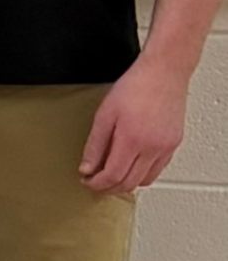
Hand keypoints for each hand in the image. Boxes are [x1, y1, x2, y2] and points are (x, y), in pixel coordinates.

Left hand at [81, 56, 189, 193]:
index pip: (113, 176)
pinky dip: (143, 173)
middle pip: (129, 183)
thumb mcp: (104, 115)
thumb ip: (95, 145)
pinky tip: (131, 165)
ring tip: (111, 175)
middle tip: (95, 182)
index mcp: (133, 140)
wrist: (164, 72)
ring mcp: (167, 147)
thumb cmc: (135, 87)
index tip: (87, 180)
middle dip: (109, 187)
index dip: (96, 183)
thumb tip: (87, 168)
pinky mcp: (174, 143)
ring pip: (146, 179)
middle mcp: (153, 147)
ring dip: (127, 183)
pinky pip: (158, 168)